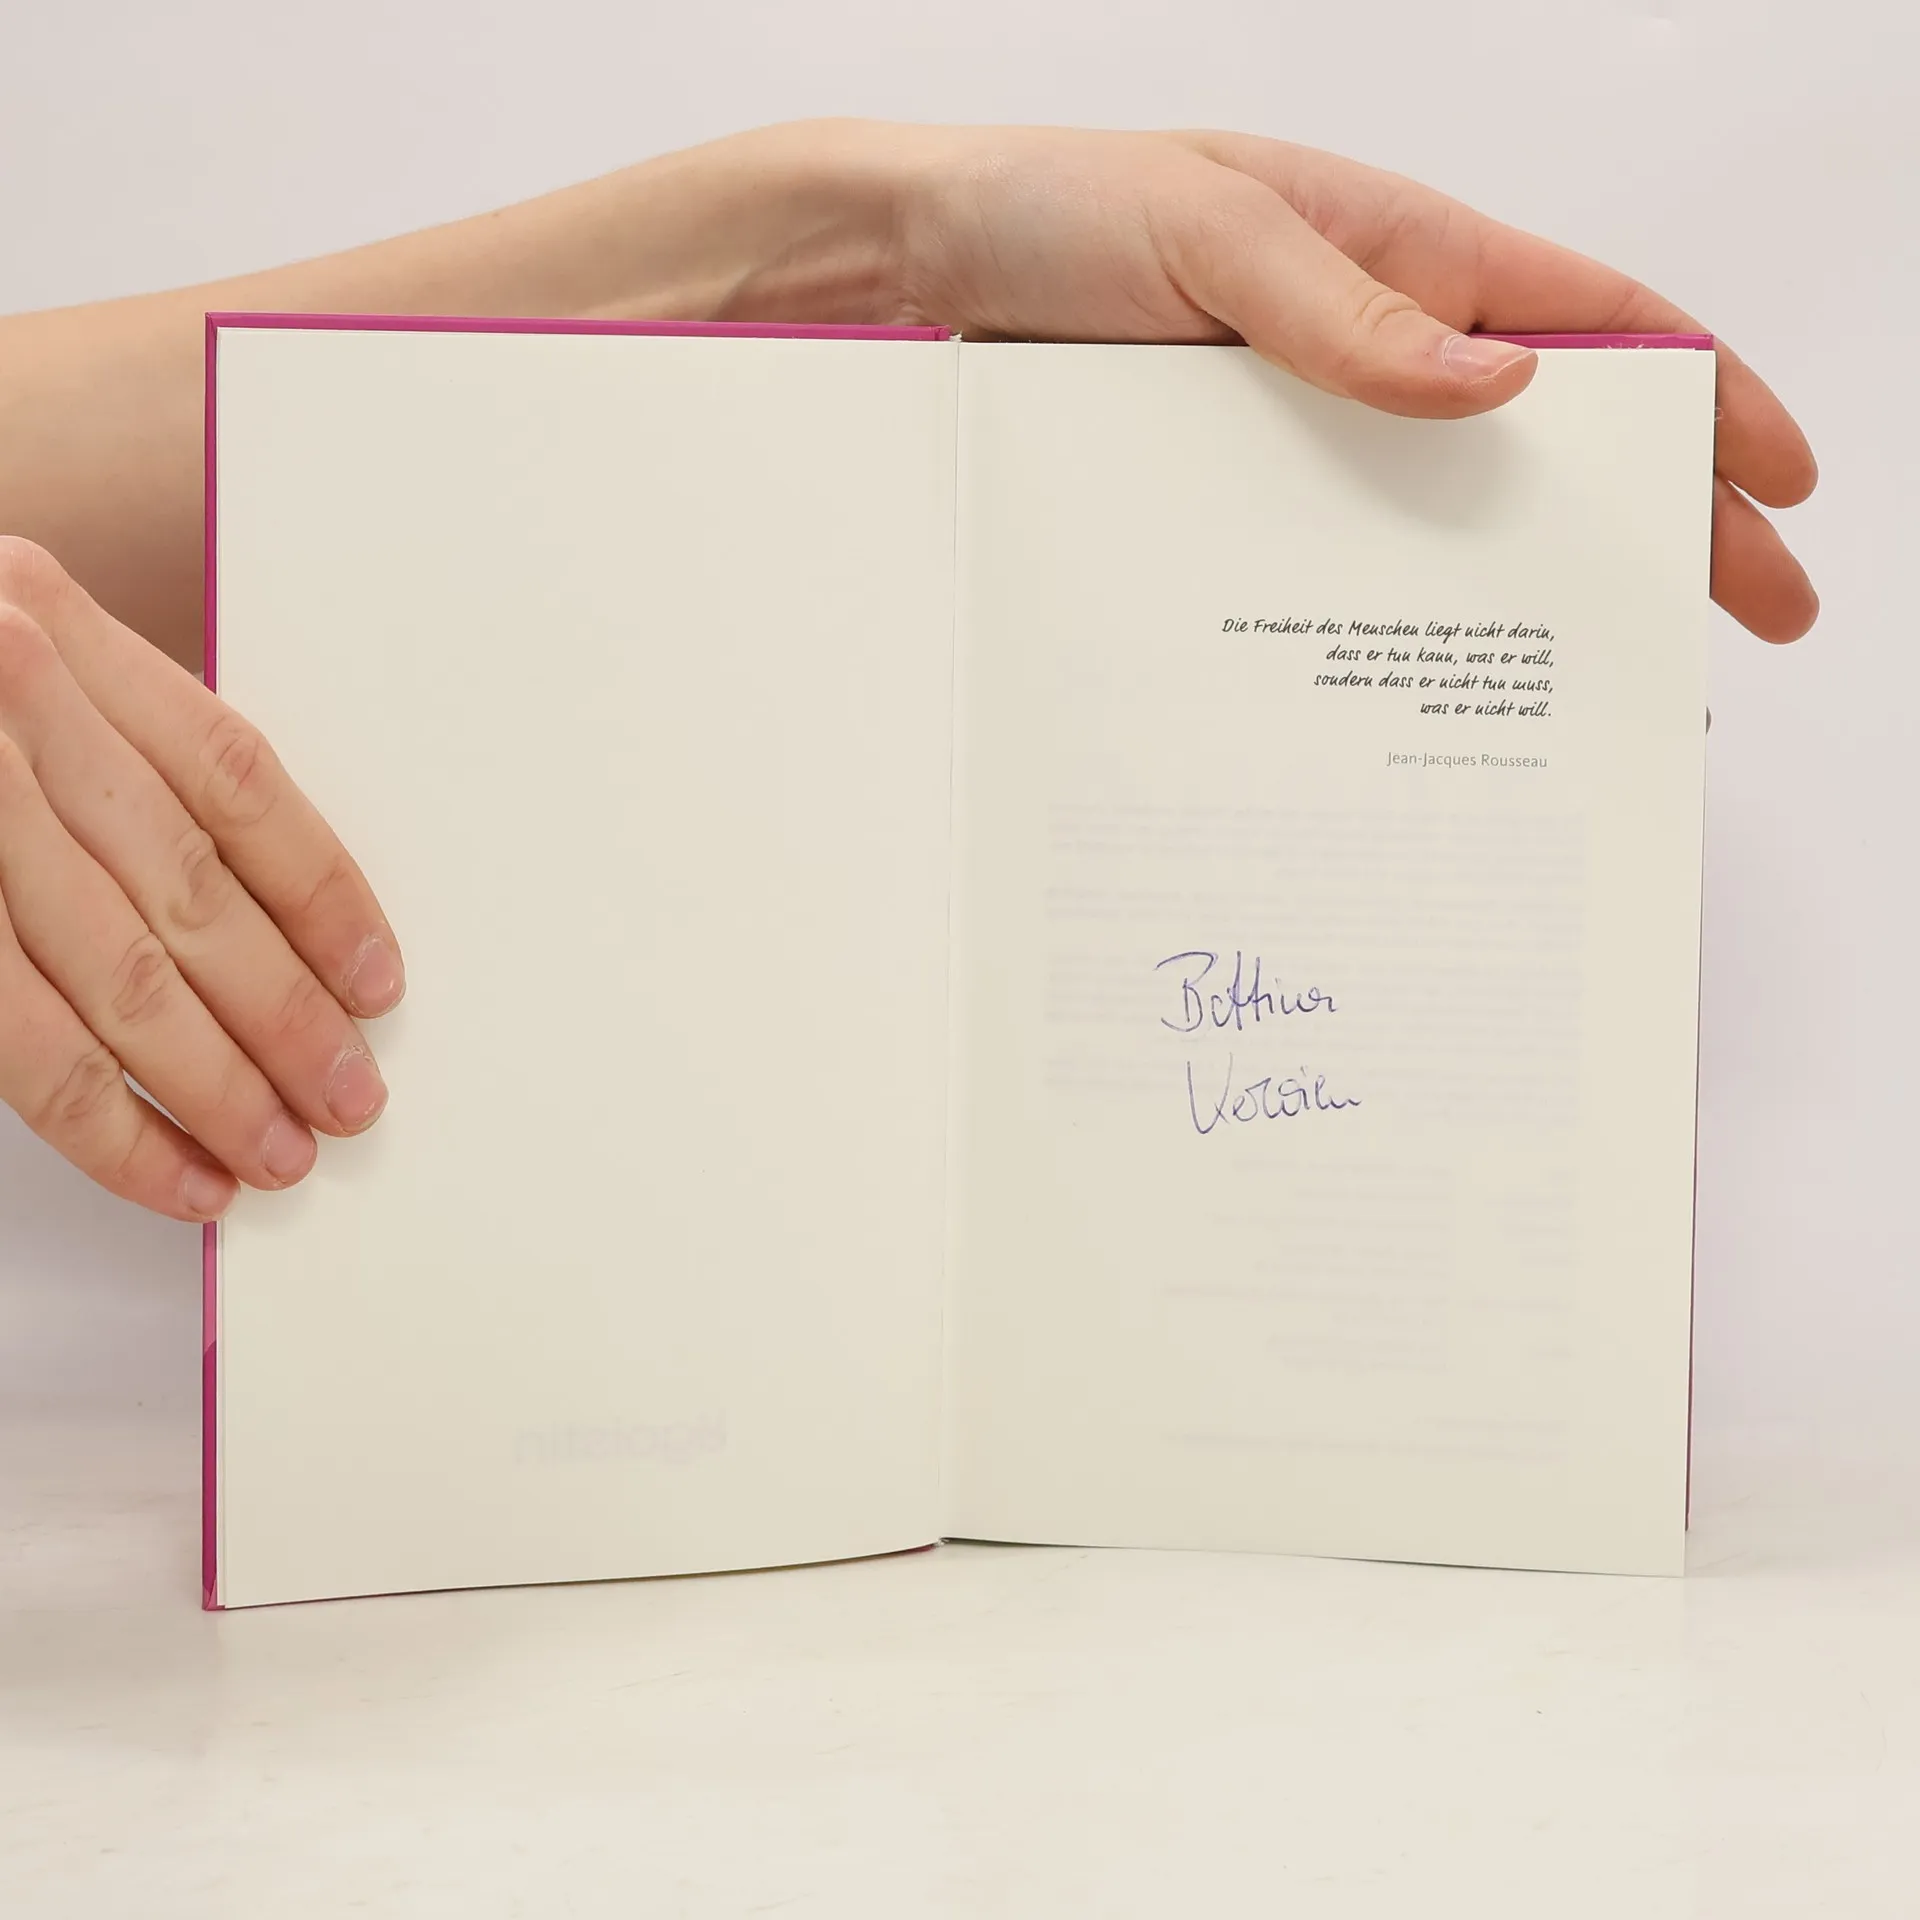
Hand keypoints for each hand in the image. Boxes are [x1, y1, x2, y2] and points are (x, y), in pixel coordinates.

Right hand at [0, 538, 402, 1219]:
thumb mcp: (21, 657)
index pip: (233, 780)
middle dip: (284, 1015)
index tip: (378, 982)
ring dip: (214, 1086)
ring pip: (116, 978)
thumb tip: (270, 911)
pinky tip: (174, 1168)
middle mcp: (4, 713)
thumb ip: (125, 749)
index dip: (320, 893)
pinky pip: (24, 1043)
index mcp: (57, 630)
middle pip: (190, 894)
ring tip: (279, 1152)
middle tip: (349, 1097)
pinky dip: (106, 1124)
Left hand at [874, 125, 1816, 642]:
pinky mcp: (1231, 492)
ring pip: (1451, 515)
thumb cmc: (1060, 207)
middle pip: (1553, 441)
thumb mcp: (1214, 234)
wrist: (914, 270)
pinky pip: (1336, 555)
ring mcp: (1303, 430)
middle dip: (1661, 525)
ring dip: (1530, 590)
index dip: (1709, 396)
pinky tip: (1425, 680)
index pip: (1599, 323)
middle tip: (1745, 622)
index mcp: (1402, 254)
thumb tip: (1508, 385)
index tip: (1784, 483)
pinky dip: (1395, 613)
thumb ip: (1350, 312)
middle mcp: (1369, 348)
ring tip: (1602, 684)